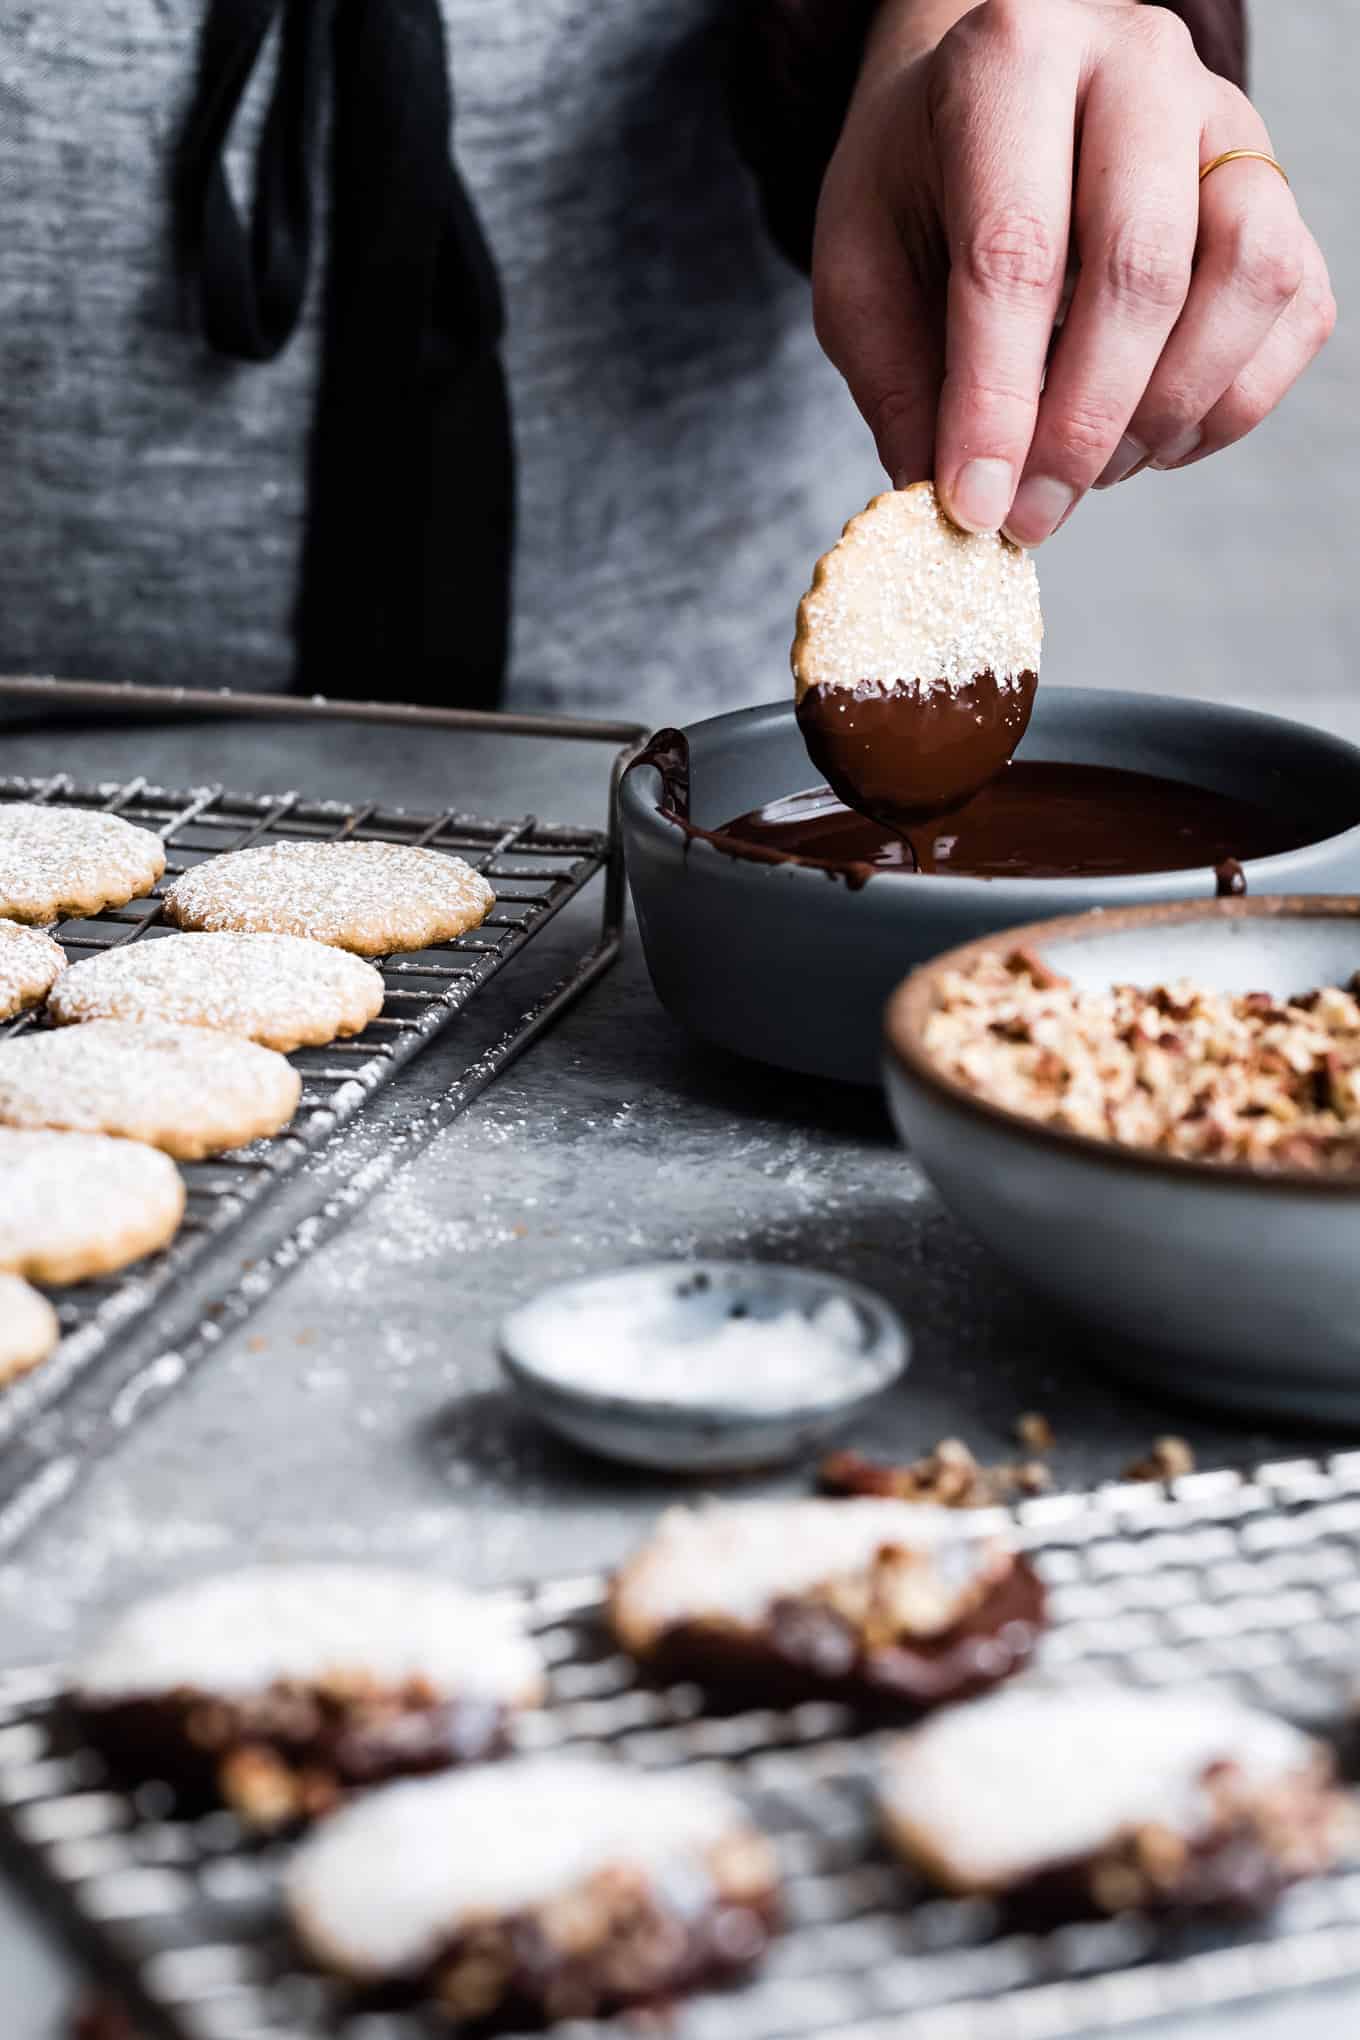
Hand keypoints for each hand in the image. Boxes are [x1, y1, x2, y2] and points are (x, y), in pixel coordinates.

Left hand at [813, 0, 1335, 542]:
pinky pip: (1293, 312)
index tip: (976, 504)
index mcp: (1012, 58)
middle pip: (1141, 268)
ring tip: (1092, 467)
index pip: (1015, 252)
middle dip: (1082, 425)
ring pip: (1246, 282)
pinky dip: (1228, 405)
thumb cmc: (921, 184)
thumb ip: (896, 381)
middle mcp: (1137, 64)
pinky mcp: (1276, 187)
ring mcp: (1226, 120)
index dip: (997, 400)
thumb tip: (945, 501)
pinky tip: (1151, 436)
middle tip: (1030, 514)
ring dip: (1169, 411)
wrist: (997, 101)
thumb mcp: (860, 266)